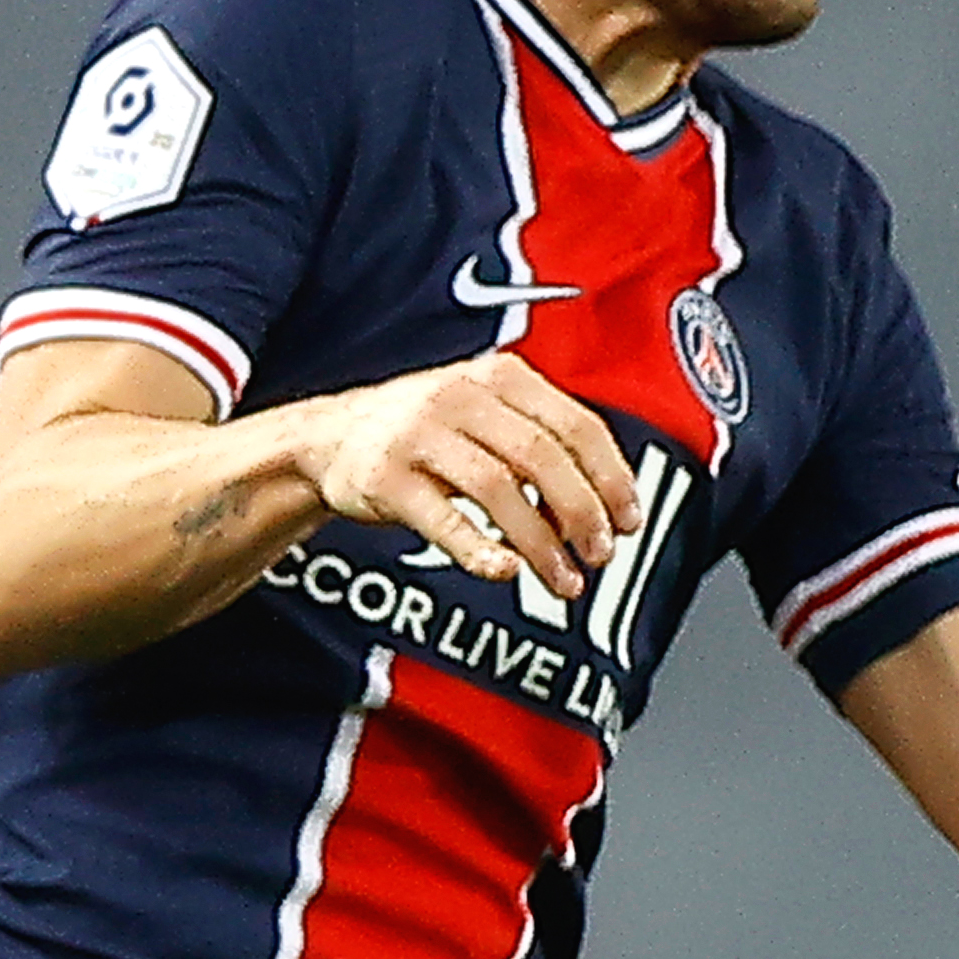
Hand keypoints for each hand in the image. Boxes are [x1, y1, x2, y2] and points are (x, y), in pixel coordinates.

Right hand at [304, 354, 644, 597]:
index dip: (612, 478)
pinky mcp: (385, 478)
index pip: (577, 425)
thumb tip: (607, 505)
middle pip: (542, 458)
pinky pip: (442, 519)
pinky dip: (479, 549)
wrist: (330, 437)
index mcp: (500, 377)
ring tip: (564, 581)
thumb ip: (543, 443)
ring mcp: (419, 435)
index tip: (628, 521)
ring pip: (499, 490)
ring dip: (541, 544)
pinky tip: (505, 572)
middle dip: (582, 514)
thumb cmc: (425, 432)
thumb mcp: (486, 413)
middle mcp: (460, 396)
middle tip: (600, 556)